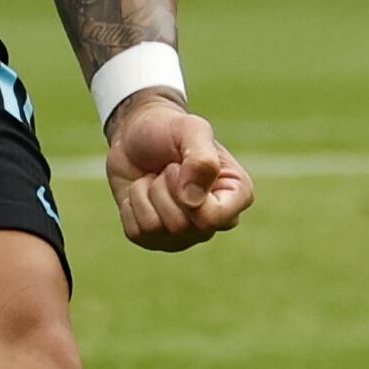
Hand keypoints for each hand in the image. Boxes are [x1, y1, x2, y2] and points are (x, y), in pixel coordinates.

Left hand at [104, 91, 254, 250]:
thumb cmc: (170, 130)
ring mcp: (185, 235)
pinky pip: (136, 232)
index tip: (179, 166)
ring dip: (145, 194)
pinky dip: (131, 205)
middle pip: (180, 226)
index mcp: (236, 195)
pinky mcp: (154, 239)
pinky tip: (143, 191)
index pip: (213, 218)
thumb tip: (192, 202)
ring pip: (154, 229)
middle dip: (162, 189)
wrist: (135, 134)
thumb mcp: (191, 129)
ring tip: (155, 178)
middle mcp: (215, 222)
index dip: (187, 192)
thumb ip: (202, 160)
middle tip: (167, 169)